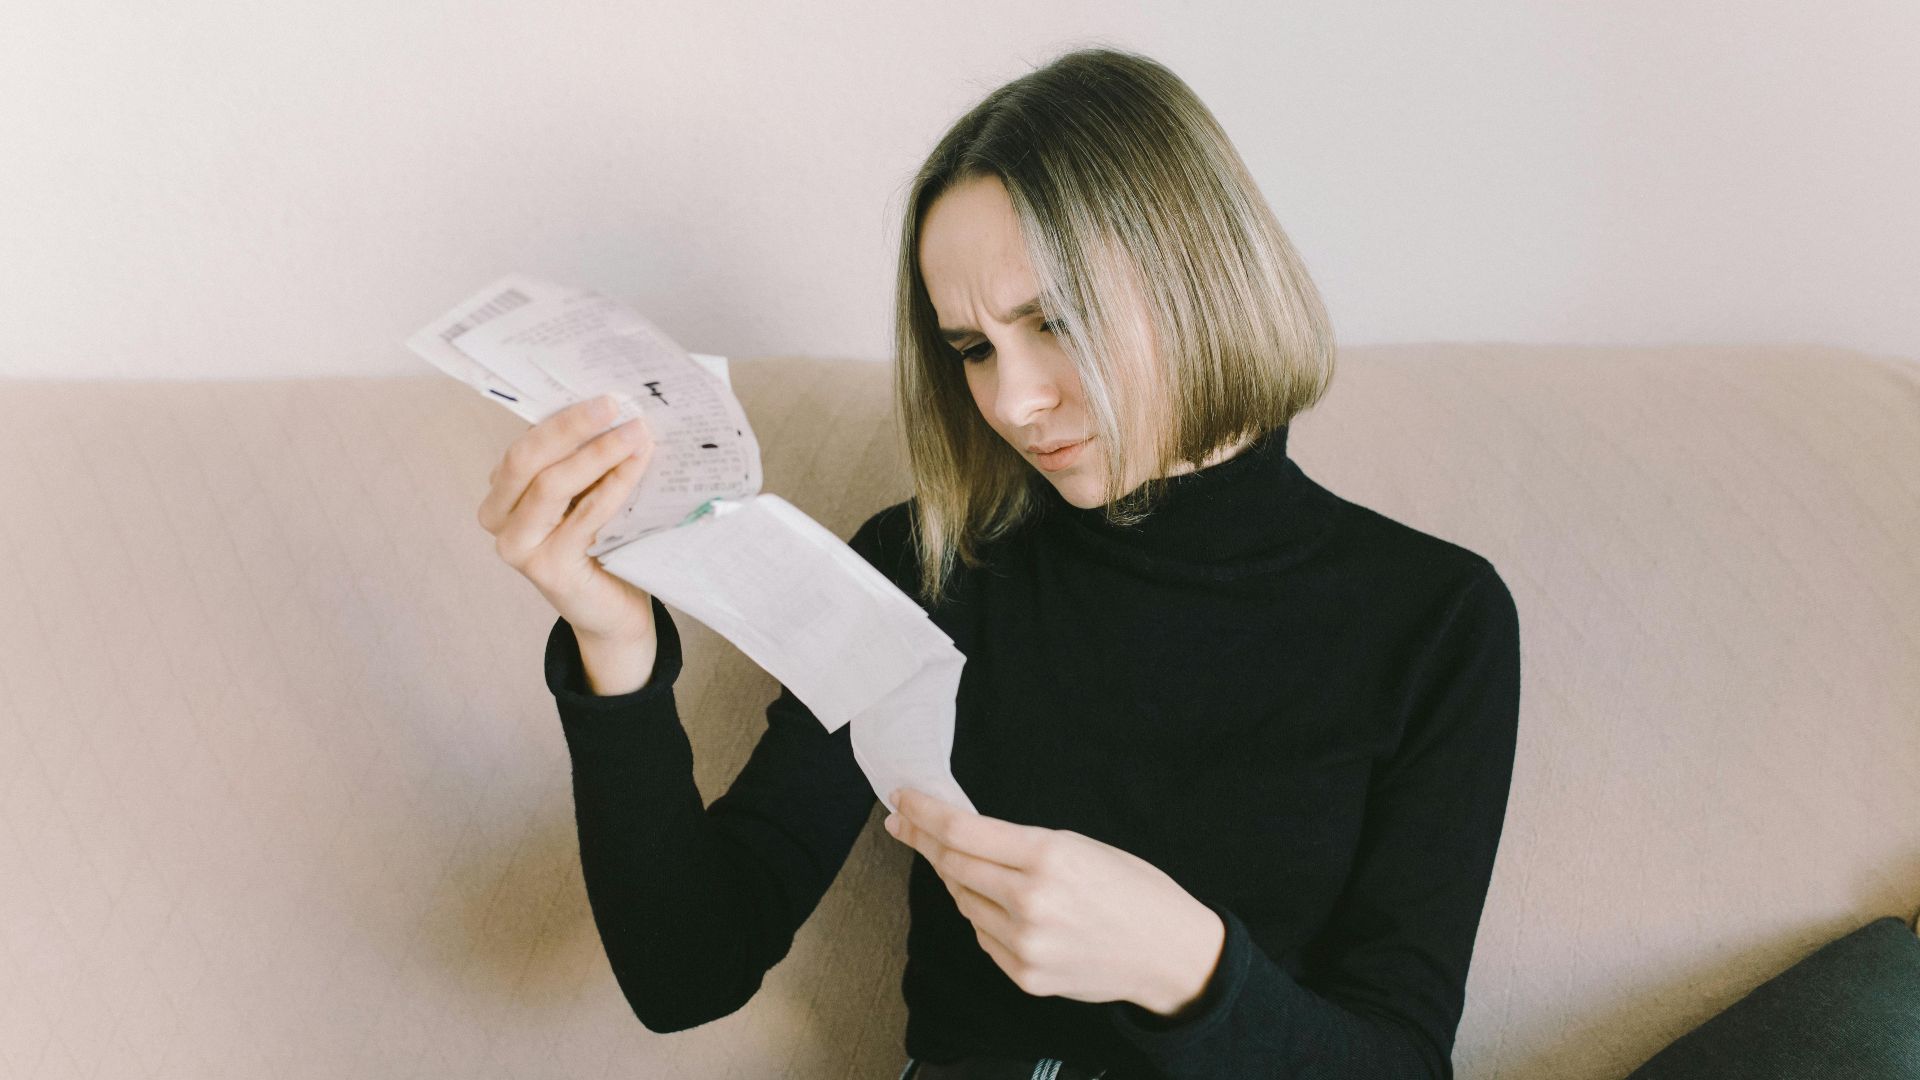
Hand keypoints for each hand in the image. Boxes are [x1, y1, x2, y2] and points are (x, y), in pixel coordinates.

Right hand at [477, 394, 657, 642]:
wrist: (613, 610)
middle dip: (572, 427)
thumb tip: (614, 409)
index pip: (524, 445)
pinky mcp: (547, 568)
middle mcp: (499, 519)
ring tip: (635, 432)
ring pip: (552, 484)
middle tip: (614, 404)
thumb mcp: (584, 495)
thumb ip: (583, 461)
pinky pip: (583, 514)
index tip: (601, 395)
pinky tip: (636, 465)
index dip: (561, 417)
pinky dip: (613, 485)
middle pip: (527, 458)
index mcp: (502, 493)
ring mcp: (518, 547)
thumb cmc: (600, 547)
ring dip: (599, 453)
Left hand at [883, 788, 1225, 1017]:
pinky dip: (982, 915)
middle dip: (922, 841)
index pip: (962, 831)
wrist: (1168, 953)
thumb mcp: (1081, 846)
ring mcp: (1025, 944)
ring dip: (956, 880)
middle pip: (952, 865)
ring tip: (968, 865)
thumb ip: (1020, 844)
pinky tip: (1001, 906)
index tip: (901, 800)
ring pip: (962, 902)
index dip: (923, 813)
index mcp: (1048, 856)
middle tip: (904, 824)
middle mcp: (1030, 902)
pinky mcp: (1025, 976)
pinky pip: (983, 936)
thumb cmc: (1132, 890)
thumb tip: (961, 834)